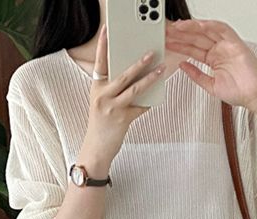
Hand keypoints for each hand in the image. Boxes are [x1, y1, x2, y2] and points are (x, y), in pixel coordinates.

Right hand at [84, 23, 167, 162]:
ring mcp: (112, 107)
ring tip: (160, 70)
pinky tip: (154, 99)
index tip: (108, 31)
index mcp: (96, 87)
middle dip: (138, 63)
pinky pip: (140, 107)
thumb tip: (133, 77)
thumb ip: (112, 88)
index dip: (103, 46)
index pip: (100, 62)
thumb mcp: (101, 102)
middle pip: (123, 74)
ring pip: (134, 89)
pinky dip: (148, 103)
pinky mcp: (123, 119)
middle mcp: (102, 95)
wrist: (96, 148)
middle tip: (151, 53)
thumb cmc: (101, 124)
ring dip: (149, 79)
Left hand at [166, 18, 256, 109]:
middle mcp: (219, 49)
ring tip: (177, 27)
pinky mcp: (236, 43)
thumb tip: (182, 65)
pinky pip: (222, 29)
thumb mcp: (210, 86)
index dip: (179, 44)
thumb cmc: (239, 92)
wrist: (255, 96)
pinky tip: (198, 25)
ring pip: (206, 31)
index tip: (166, 42)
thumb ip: (196, 75)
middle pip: (197, 37)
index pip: (192, 48)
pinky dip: (210, 26)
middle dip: (181, 34)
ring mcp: (227, 45)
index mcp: (213, 58)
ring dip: (192, 27)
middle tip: (166, 31)